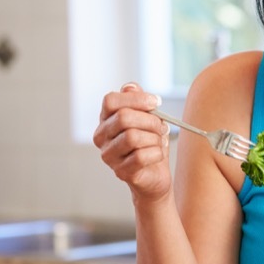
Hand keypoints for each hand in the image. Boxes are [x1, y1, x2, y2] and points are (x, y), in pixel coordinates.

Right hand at [93, 82, 171, 200]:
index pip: (111, 101)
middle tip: (162, 126)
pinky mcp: (120, 172)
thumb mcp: (147, 117)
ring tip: (159, 142)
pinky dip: (156, 153)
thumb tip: (130, 87)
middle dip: (150, 120)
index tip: (157, 103)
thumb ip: (138, 100)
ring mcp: (109, 156)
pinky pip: (141, 156)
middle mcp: (101, 137)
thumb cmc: (150, 143)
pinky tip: (158, 154)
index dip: (136, 99)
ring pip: (133, 137)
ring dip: (154, 138)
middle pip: (124, 118)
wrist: (156, 175)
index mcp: (105, 119)